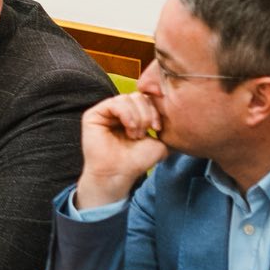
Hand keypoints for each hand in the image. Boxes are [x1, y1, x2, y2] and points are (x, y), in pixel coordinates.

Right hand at [75, 92, 166, 209]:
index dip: (155, 110)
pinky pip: (114, 103)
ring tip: (135, 134)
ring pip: (127, 98)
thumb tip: (175, 118)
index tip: (158, 129)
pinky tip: (128, 129)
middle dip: (146, 114)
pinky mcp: (93, 115)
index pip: (146, 99)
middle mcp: (118, 112)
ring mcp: (105, 112)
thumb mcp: (159, 142)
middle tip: (145, 133)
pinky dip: (126, 114)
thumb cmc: (136, 161)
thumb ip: (165, 128)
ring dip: (136, 117)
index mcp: (132, 115)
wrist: (119, 174)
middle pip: (138, 96)